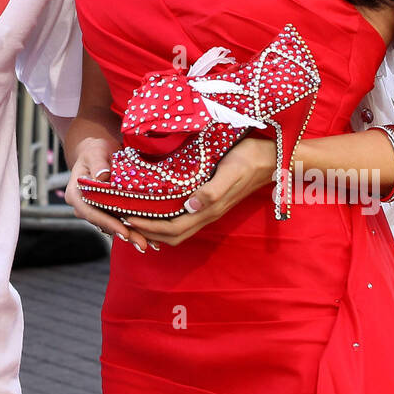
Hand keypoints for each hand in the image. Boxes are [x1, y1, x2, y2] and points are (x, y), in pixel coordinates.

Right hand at [65, 134, 153, 248]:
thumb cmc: (96, 150)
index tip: (124, 231)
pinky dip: (133, 229)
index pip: (91, 212)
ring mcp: (95, 210)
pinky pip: (119, 222)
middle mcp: (83, 206)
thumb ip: (98, 164)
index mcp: (75, 194)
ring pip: (113, 225)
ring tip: (149, 245)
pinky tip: (149, 237)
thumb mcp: (96, 152)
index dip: (108, 222)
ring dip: (131, 235)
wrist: (99, 152)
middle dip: (124, 234)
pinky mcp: (106, 211)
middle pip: (103, 223)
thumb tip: (102, 176)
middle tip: (142, 245)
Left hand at [119, 135, 277, 246]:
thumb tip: (191, 206)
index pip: (173, 229)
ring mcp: (209, 209)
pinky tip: (156, 208)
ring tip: (134, 216)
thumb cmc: (248, 159)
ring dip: (155, 228)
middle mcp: (207, 214)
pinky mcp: (210, 201)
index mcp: (209, 209)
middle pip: (172, 236)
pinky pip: (184, 219)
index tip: (127, 217)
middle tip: (123, 220)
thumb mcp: (230, 171)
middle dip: (147, 232)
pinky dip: (166, 219)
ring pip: (178, 230)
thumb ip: (213, 191)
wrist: (270, 158)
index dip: (149, 227)